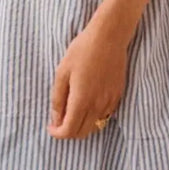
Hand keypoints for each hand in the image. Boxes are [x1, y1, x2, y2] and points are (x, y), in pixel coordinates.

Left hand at [48, 20, 127, 139]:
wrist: (109, 36)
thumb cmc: (82, 50)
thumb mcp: (62, 71)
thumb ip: (58, 98)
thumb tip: (56, 119)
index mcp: (82, 100)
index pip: (69, 131)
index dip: (57, 133)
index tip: (50, 126)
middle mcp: (97, 106)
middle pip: (82, 133)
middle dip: (68, 131)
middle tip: (60, 118)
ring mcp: (110, 102)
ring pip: (94, 126)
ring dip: (82, 124)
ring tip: (73, 109)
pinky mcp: (117, 95)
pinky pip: (105, 115)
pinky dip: (94, 116)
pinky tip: (88, 101)